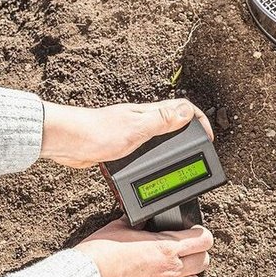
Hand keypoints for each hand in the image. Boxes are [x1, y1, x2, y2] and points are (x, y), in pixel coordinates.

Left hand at [41, 99, 213, 167]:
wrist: (68, 142)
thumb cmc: (96, 132)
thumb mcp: (135, 128)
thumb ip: (161, 121)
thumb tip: (187, 113)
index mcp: (148, 114)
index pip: (182, 108)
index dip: (199, 120)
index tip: (207, 136)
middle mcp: (142, 121)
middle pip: (175, 122)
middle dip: (191, 132)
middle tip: (200, 148)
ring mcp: (132, 133)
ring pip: (160, 137)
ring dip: (174, 145)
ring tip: (184, 159)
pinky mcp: (121, 146)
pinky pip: (145, 150)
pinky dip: (154, 157)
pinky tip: (153, 167)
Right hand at [72, 219, 212, 276]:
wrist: (88, 276)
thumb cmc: (101, 251)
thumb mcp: (120, 226)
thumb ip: (137, 223)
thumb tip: (141, 218)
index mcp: (165, 246)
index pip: (203, 240)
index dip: (202, 236)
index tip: (195, 236)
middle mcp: (170, 268)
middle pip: (203, 263)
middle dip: (198, 257)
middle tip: (187, 255)